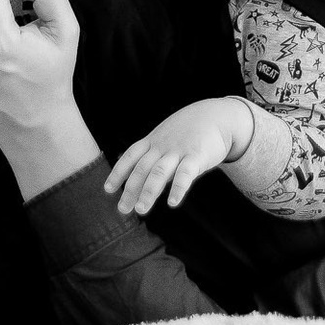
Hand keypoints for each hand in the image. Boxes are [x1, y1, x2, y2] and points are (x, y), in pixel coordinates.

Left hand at [103, 98, 252, 214]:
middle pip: (142, 168)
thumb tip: (139, 180)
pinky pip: (186, 173)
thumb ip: (153, 156)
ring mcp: (179, 150)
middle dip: (131, 189)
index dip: (118, 172)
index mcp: (153, 141)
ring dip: (148, 192)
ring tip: (141, 210)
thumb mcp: (166, 137)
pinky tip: (172, 202)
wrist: (216, 114)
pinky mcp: (197, 156)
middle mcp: (162, 146)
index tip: (108, 190)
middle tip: (123, 209)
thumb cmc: (188, 130)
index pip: (130, 157)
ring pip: (159, 172)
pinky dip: (178, 188)